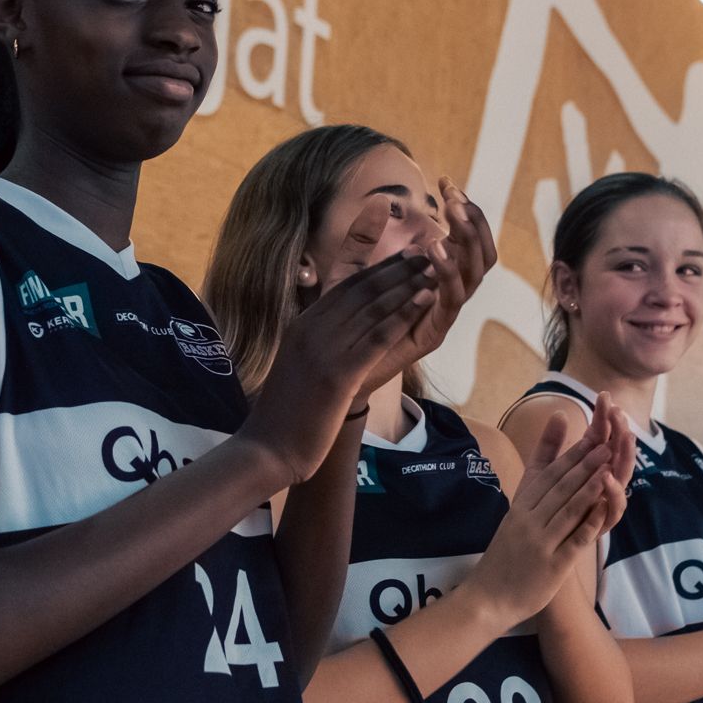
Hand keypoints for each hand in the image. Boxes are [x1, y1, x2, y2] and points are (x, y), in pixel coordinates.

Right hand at [240, 239, 437, 486]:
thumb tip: (335, 334)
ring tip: (434, 268)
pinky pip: (378, 335)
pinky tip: (427, 299)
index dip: (378, 269)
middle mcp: (312, 329)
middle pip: (362, 290)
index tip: (404, 256)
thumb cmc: (284, 416)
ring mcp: (324, 350)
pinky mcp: (338, 374)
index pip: (345, 288)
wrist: (267, 449)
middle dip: (397, 268)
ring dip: (408, 284)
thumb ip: (314, 344)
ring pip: (374, 306)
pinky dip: (404, 313)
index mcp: (301, 326)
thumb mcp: (297, 367)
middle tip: (426, 253)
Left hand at [353, 178, 495, 392]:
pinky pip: (450, 305)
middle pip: (481, 254)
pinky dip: (446, 280)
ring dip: (463, 249)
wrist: (341, 367)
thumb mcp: (353, 272)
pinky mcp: (433, 334)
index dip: (463, 210)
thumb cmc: (350, 320)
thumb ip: (364, 240)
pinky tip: (433, 257)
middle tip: (456, 199)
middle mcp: (446, 293)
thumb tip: (378, 201)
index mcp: (436, 276)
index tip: (447, 182)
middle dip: (473, 224)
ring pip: (472, 277)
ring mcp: (443, 314)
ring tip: (445, 227)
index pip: (466, 238)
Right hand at [469, 409, 633, 623]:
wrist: (487, 598)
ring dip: (589, 485)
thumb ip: (530, 491)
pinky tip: (602, 508)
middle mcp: (529, 520)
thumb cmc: (504, 557)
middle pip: (559, 486)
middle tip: (604, 440)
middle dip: (584, 462)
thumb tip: (538, 471)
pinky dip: (588, 522)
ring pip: (567, 508)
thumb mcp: (513, 518)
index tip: (588, 432)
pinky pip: (573, 540)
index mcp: (521, 508)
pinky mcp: (551, 565)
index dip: (570, 453)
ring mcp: (540, 542)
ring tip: (607, 464)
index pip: (548, 475)